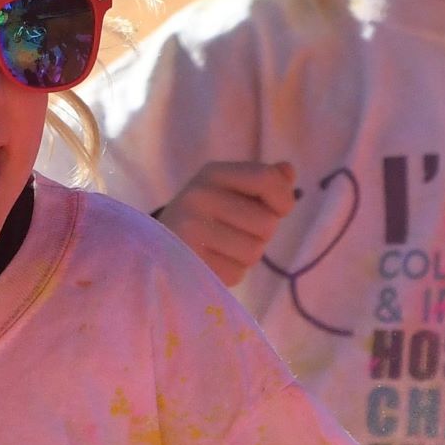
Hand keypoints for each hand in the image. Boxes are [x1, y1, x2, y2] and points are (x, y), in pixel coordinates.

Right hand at [160, 160, 296, 285]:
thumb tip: (288, 171)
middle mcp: (199, 196)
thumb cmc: (205, 218)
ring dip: (247, 255)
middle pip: (267, 222)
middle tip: (235, 233)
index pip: (266, 178)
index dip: (283, 199)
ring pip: (254, 251)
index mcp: (212, 173)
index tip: (278, 209)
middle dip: (261, 234)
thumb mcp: (230, 192)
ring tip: (223, 249)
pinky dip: (232, 273)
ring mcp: (191, 229)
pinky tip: (213, 263)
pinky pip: (237, 273)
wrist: (157, 249)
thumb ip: (262, 181)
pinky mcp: (190, 262)